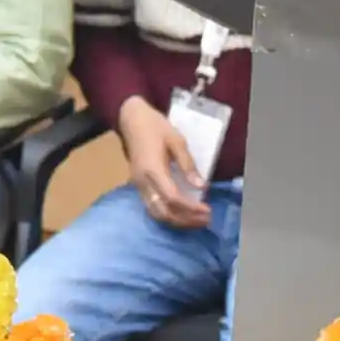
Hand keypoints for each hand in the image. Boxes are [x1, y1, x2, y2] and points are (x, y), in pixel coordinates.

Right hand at [119, 96, 211, 228]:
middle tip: (206, 219)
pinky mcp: (138, 186)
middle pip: (163, 212)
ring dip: (177, 221)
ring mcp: (138, 186)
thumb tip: (201, 186)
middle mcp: (143, 182)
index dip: (191, 208)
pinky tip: (182, 214)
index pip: (172, 197)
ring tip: (196, 220)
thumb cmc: (156, 127)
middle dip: (186, 220)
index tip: (208, 210)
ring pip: (156, 213)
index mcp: (153, 169)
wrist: (131, 120)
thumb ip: (188, 164)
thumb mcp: (177, 140)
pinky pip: (152, 208)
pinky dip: (168, 215)